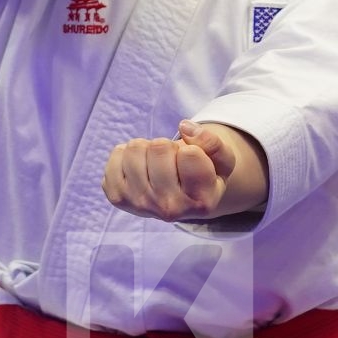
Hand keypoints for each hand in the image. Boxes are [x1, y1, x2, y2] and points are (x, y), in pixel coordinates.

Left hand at [101, 121, 266, 222]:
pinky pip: (116, 154)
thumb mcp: (221, 160)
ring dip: (148, 148)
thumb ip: (212, 142)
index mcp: (201, 203)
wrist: (180, 198)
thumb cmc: (204, 175)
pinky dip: (127, 153)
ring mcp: (140, 205)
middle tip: (173, 162)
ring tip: (157, 163)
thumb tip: (183, 127)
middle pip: (159, 147)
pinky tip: (140, 167)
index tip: (192, 163)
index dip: (192, 149)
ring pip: (136, 148)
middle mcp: (170, 210)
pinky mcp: (117, 197)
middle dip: (168, 146)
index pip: (190, 153)